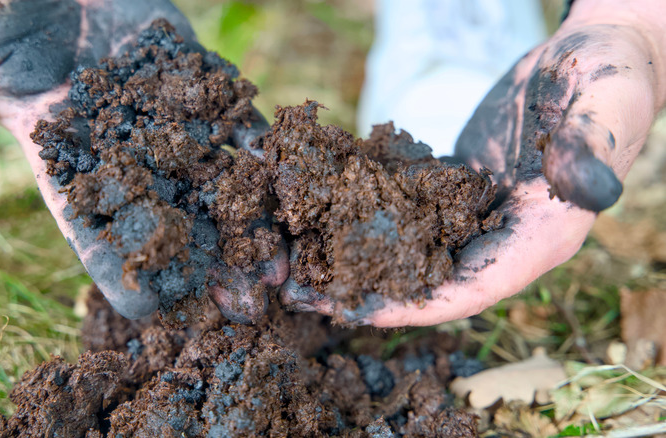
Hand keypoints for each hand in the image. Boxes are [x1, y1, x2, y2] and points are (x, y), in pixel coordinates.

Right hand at [0, 0, 286, 322]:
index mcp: (62, 156)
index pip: (91, 225)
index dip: (119, 267)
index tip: (153, 311)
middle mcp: (120, 145)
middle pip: (167, 215)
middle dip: (204, 260)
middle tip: (243, 306)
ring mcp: (162, 111)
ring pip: (210, 174)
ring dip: (246, 216)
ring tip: (281, 262)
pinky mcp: (192, 74)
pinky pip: (233, 112)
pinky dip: (261, 142)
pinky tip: (294, 176)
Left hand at [280, 0, 665, 326]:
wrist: (595, 51)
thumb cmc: (610, 77)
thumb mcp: (607, 107)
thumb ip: (589, 150)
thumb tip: (588, 191)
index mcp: (539, 236)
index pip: (469, 290)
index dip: (409, 306)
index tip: (350, 312)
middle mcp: (503, 236)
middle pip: (427, 280)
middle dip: (363, 289)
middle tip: (297, 290)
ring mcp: (477, 212)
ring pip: (408, 247)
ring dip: (351, 254)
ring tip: (292, 254)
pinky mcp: (456, 186)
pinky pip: (405, 207)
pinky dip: (363, 211)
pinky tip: (320, 207)